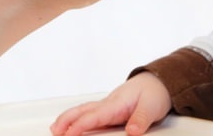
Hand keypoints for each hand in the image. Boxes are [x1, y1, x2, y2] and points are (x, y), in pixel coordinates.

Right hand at [51, 72, 171, 135]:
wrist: (158, 82)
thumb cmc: (153, 93)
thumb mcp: (152, 107)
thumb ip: (141, 119)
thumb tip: (133, 131)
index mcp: (117, 103)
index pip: (95, 115)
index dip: (81, 125)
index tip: (69, 134)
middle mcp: (109, 103)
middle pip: (82, 111)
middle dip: (66, 121)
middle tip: (54, 132)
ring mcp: (107, 106)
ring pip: (83, 111)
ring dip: (68, 119)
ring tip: (55, 129)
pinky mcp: (109, 109)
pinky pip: (89, 113)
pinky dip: (77, 118)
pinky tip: (71, 124)